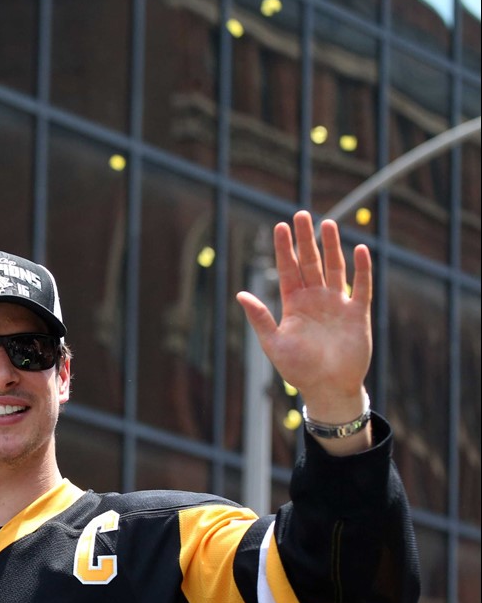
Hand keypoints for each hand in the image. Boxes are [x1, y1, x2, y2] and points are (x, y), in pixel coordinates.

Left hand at [236, 211, 371, 445]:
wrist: (328, 388)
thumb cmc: (298, 369)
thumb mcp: (274, 343)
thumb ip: (259, 318)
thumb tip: (240, 294)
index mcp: (293, 304)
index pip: (287, 269)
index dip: (284, 249)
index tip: (279, 226)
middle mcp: (315, 299)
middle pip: (310, 262)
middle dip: (305, 239)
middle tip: (301, 214)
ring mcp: (337, 304)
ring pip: (334, 268)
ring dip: (331, 246)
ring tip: (328, 223)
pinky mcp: (357, 313)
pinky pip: (360, 287)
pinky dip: (361, 269)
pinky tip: (359, 249)